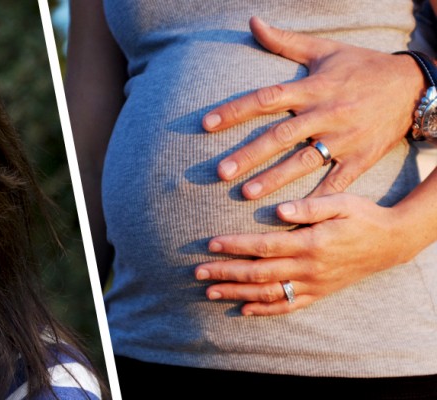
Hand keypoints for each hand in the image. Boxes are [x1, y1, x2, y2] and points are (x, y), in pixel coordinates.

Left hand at [193, 194, 417, 315]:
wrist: (391, 243)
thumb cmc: (362, 216)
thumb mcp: (341, 202)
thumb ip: (309, 206)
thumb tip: (279, 211)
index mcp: (310, 243)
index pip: (263, 246)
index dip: (235, 246)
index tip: (210, 244)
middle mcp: (308, 268)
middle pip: (258, 273)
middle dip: (226, 273)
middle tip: (198, 272)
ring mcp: (313, 284)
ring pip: (268, 293)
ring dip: (236, 293)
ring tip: (210, 292)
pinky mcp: (318, 293)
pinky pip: (287, 306)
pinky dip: (264, 310)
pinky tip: (242, 309)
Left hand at [202, 16, 423, 199]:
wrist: (414, 86)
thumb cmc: (362, 66)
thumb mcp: (325, 50)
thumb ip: (285, 41)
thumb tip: (253, 22)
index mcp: (314, 88)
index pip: (267, 99)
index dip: (236, 110)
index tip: (206, 124)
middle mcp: (326, 114)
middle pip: (281, 136)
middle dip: (249, 154)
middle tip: (220, 171)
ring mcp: (344, 139)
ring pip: (304, 162)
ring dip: (274, 179)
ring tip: (245, 194)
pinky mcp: (360, 159)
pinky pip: (335, 183)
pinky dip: (315, 199)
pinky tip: (291, 215)